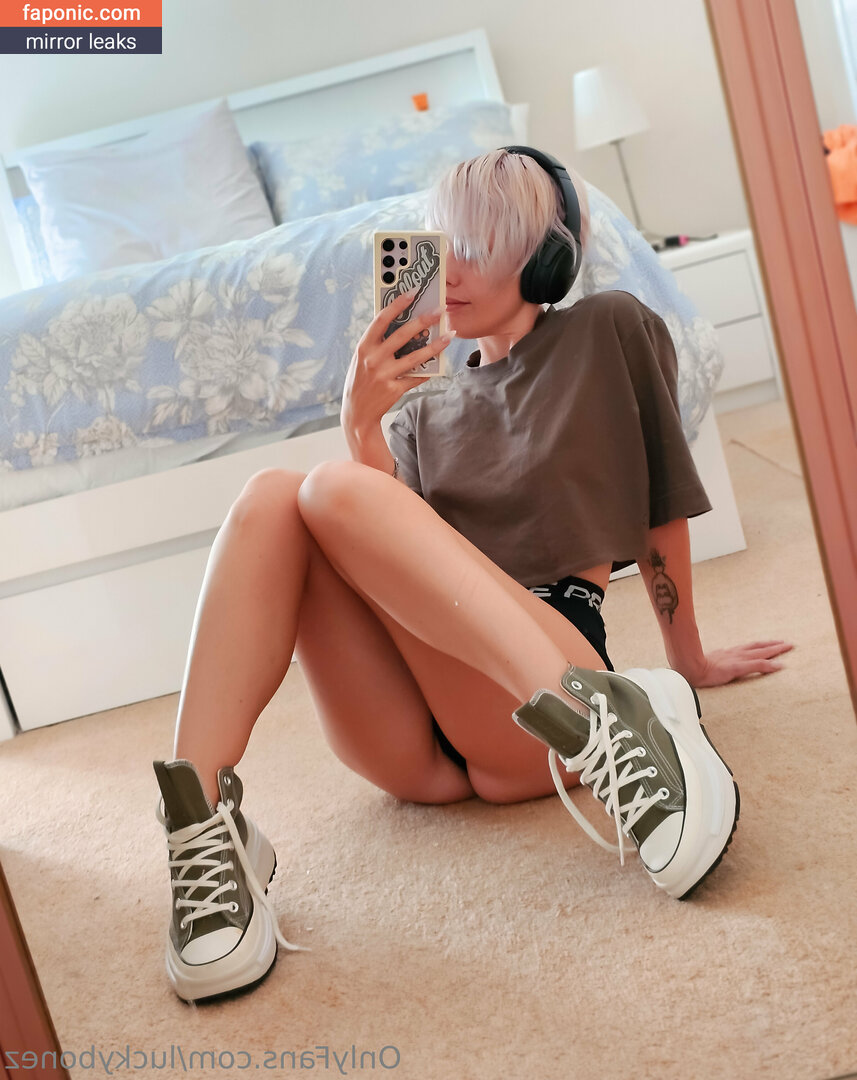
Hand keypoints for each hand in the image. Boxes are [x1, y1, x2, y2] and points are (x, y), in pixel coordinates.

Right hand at [341, 289, 453, 433]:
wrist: (357, 412)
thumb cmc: (361, 379)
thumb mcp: (362, 357)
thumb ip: (378, 342)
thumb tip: (402, 322)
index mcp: (364, 346)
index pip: (381, 319)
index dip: (397, 305)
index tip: (413, 293)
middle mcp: (373, 359)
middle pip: (402, 335)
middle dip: (423, 320)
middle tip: (440, 310)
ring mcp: (384, 375)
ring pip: (415, 357)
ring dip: (435, 345)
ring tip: (449, 335)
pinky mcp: (394, 389)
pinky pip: (416, 377)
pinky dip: (428, 370)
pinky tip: (439, 364)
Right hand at [678, 640, 794, 687]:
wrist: (688, 668)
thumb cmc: (695, 668)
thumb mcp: (707, 663)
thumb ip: (714, 663)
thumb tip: (714, 666)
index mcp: (729, 653)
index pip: (749, 647)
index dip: (762, 645)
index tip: (772, 644)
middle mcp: (735, 653)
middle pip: (759, 647)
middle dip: (774, 645)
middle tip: (788, 643)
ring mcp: (737, 659)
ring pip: (761, 653)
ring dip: (776, 650)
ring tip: (788, 647)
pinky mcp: (737, 667)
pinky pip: (758, 665)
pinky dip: (770, 665)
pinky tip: (781, 666)